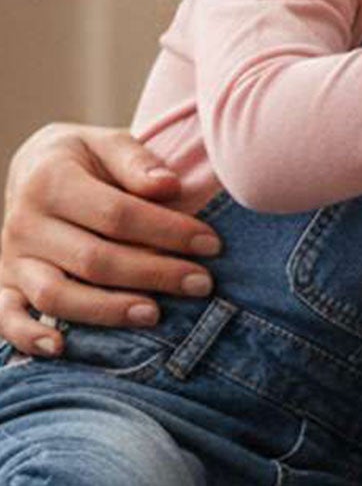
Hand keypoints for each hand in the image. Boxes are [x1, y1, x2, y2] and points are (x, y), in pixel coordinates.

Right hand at [0, 123, 221, 355]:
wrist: (33, 168)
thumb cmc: (85, 158)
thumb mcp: (109, 142)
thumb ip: (137, 161)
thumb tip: (169, 186)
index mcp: (52, 180)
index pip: (117, 214)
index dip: (167, 231)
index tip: (211, 244)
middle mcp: (25, 223)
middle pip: (94, 259)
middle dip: (154, 274)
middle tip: (201, 284)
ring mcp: (12, 259)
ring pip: (56, 295)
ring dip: (108, 310)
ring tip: (156, 314)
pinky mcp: (4, 285)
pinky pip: (7, 318)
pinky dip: (29, 337)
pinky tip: (64, 348)